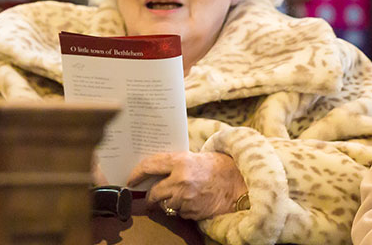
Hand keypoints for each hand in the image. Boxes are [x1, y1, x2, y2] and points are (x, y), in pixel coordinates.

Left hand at [127, 152, 246, 219]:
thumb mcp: (195, 157)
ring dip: (170, 203)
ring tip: (184, 195)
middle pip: (154, 192)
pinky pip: (179, 213)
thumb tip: (154, 171)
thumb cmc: (218, 167)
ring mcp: (185, 198)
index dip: (136, 174)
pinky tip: (194, 201)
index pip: (149, 166)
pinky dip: (182, 210)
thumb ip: (174, 163)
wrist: (239, 183)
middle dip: (153, 196)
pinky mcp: (191, 212)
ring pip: (165, 205)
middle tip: (154, 196)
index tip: (131, 180)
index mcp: (180, 161)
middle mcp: (180, 180)